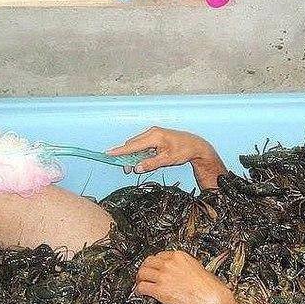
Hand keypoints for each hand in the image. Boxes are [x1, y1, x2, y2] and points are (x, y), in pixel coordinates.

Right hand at [108, 126, 226, 188]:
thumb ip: (151, 163)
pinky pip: (143, 146)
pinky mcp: (155, 138)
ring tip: (135, 167)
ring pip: (137, 146)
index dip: (120, 151)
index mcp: (154, 136)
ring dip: (134, 157)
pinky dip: (140, 154)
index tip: (108, 154)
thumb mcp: (168, 159)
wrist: (195, 145)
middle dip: (127, 157)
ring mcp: (153, 134)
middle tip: (127, 170)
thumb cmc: (184, 150)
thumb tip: (137, 168)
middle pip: (132, 145)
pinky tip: (144, 161)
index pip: (133, 145)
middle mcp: (152, 133)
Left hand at [135, 251, 231, 303]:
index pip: (160, 254)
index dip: (155, 261)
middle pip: (148, 261)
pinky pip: (142, 287)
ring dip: (140, 278)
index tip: (154, 265)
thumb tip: (180, 270)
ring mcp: (163, 276)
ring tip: (140, 282)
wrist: (208, 297)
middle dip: (145, 267)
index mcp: (179, 256)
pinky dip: (139, 290)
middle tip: (144, 273)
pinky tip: (140, 292)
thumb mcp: (197, 267)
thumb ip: (185, 266)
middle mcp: (169, 264)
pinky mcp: (159, 289)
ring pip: (142, 272)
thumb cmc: (206, 286)